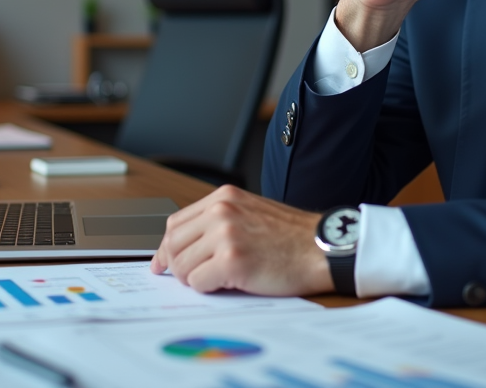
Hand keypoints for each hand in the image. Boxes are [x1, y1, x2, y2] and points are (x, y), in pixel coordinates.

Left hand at [150, 185, 330, 295]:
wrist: (321, 248)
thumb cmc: (292, 236)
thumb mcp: (251, 212)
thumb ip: (219, 221)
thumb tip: (186, 245)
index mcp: (224, 196)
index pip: (175, 222)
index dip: (166, 247)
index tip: (163, 262)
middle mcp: (221, 211)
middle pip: (172, 244)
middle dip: (176, 266)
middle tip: (190, 278)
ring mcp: (225, 235)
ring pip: (182, 265)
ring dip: (194, 279)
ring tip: (216, 279)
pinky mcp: (232, 261)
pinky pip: (198, 282)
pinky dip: (208, 289)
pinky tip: (227, 284)